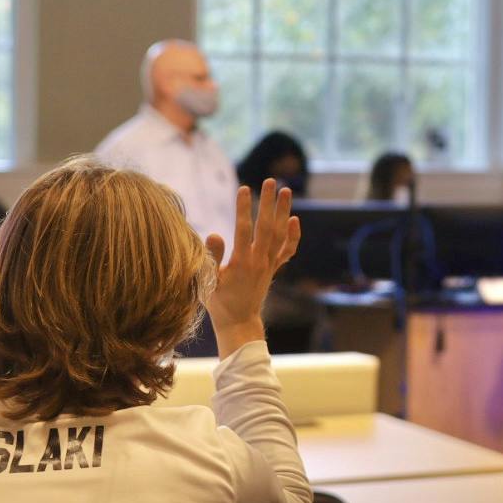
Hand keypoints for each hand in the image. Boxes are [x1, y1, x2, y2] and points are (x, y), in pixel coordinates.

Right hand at [205, 179, 301, 353]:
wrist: (238, 321)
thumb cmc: (218, 302)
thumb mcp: (207, 281)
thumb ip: (211, 257)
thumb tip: (214, 234)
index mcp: (241, 263)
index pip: (244, 230)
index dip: (243, 208)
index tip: (244, 189)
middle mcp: (259, 261)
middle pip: (266, 227)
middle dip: (268, 202)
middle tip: (271, 181)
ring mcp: (269, 264)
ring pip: (279, 234)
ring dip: (283, 211)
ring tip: (285, 190)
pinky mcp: (273, 268)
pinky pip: (287, 250)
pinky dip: (293, 235)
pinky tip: (295, 219)